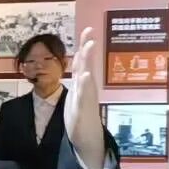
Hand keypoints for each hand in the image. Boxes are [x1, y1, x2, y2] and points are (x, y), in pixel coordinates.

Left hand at [62, 26, 105, 168]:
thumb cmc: (81, 114)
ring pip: (86, 76)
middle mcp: (86, 87)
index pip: (83, 61)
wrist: (87, 138)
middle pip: (86, 64)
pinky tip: (86, 75)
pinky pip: (83, 95)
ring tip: (89, 47)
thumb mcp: (78, 92)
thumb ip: (79, 75)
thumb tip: (79, 59)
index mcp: (83, 83)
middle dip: (87, 48)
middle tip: (89, 32)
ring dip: (87, 61)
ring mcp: (85, 97)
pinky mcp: (82, 109)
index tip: (87, 29)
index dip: (84, 45)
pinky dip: (85, 85)